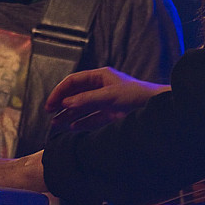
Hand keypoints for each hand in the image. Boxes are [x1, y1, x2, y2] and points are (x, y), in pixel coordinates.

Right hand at [45, 66, 169, 130]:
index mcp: (100, 76)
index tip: (50, 103)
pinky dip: (81, 122)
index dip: (60, 91)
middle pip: (75, 94)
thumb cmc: (136, 95)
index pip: (74, 81)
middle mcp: (101, 87)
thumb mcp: (109, 96)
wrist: (156, 108)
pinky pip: (91, 118)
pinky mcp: (111, 114)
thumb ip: (86, 100)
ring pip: (81, 107)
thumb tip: (65, 104)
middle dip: (62, 103)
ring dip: (68, 114)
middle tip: (48, 113)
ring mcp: (105, 101)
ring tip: (55, 124)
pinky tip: (72, 128)